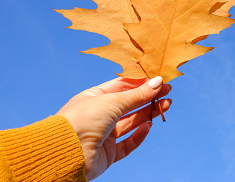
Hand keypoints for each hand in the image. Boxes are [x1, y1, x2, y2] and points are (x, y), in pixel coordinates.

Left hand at [56, 76, 171, 180]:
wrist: (66, 153)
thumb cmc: (83, 119)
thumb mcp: (113, 101)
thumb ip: (138, 94)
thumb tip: (158, 82)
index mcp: (94, 98)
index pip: (122, 86)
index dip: (141, 83)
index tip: (159, 79)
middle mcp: (99, 115)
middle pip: (129, 104)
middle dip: (148, 98)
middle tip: (168, 92)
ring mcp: (104, 134)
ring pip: (131, 122)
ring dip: (148, 113)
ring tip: (166, 105)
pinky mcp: (108, 153)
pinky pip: (128, 143)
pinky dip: (139, 135)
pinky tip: (149, 125)